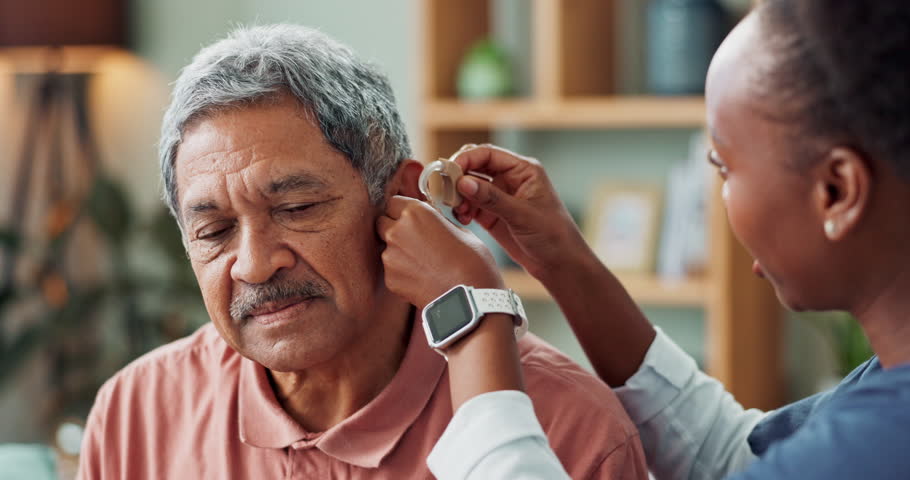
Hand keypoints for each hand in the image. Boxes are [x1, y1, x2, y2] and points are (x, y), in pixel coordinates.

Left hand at [377, 195, 503, 308]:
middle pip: (383, 223)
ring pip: (386, 248)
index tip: (411, 219)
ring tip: (423, 263)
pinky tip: (422, 278)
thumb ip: (436, 222)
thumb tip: (429, 223)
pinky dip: (402, 272)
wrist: (470, 298)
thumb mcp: (459, 230)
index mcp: (415, 212)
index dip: (403, 211)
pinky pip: (391, 270)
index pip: (394, 202)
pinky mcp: (390, 279)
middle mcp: (396, 231)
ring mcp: (390, 256)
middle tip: (414, 240)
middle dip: (394, 228)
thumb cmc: (472, 262)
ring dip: (398, 252)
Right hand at [451, 144, 590, 278]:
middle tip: (446, 191)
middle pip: (474, 167)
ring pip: (469, 187)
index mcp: (522, 170)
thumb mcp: (522, 215)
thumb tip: (463, 182)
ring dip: (458, 196)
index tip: (450, 171)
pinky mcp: (492, 214)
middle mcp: (509, 179)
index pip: (488, 154)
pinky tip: (463, 219)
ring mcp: (499, 197)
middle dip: (458, 177)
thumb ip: (492, 198)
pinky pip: (470, 205)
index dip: (466, 159)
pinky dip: (462, 210)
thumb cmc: (553, 235)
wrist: (559, 264)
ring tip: (458, 211)